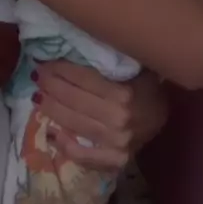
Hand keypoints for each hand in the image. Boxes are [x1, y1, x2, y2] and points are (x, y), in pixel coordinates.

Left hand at [34, 60, 168, 170]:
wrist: (164, 120)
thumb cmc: (148, 89)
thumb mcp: (138, 68)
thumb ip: (113, 59)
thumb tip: (80, 42)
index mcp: (124, 93)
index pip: (84, 79)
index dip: (61, 70)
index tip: (45, 63)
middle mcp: (118, 118)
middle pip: (74, 100)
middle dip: (51, 86)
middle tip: (37, 76)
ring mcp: (116, 143)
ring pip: (74, 123)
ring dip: (52, 108)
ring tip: (38, 97)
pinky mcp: (114, 161)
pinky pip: (83, 155)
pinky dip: (65, 145)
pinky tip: (51, 132)